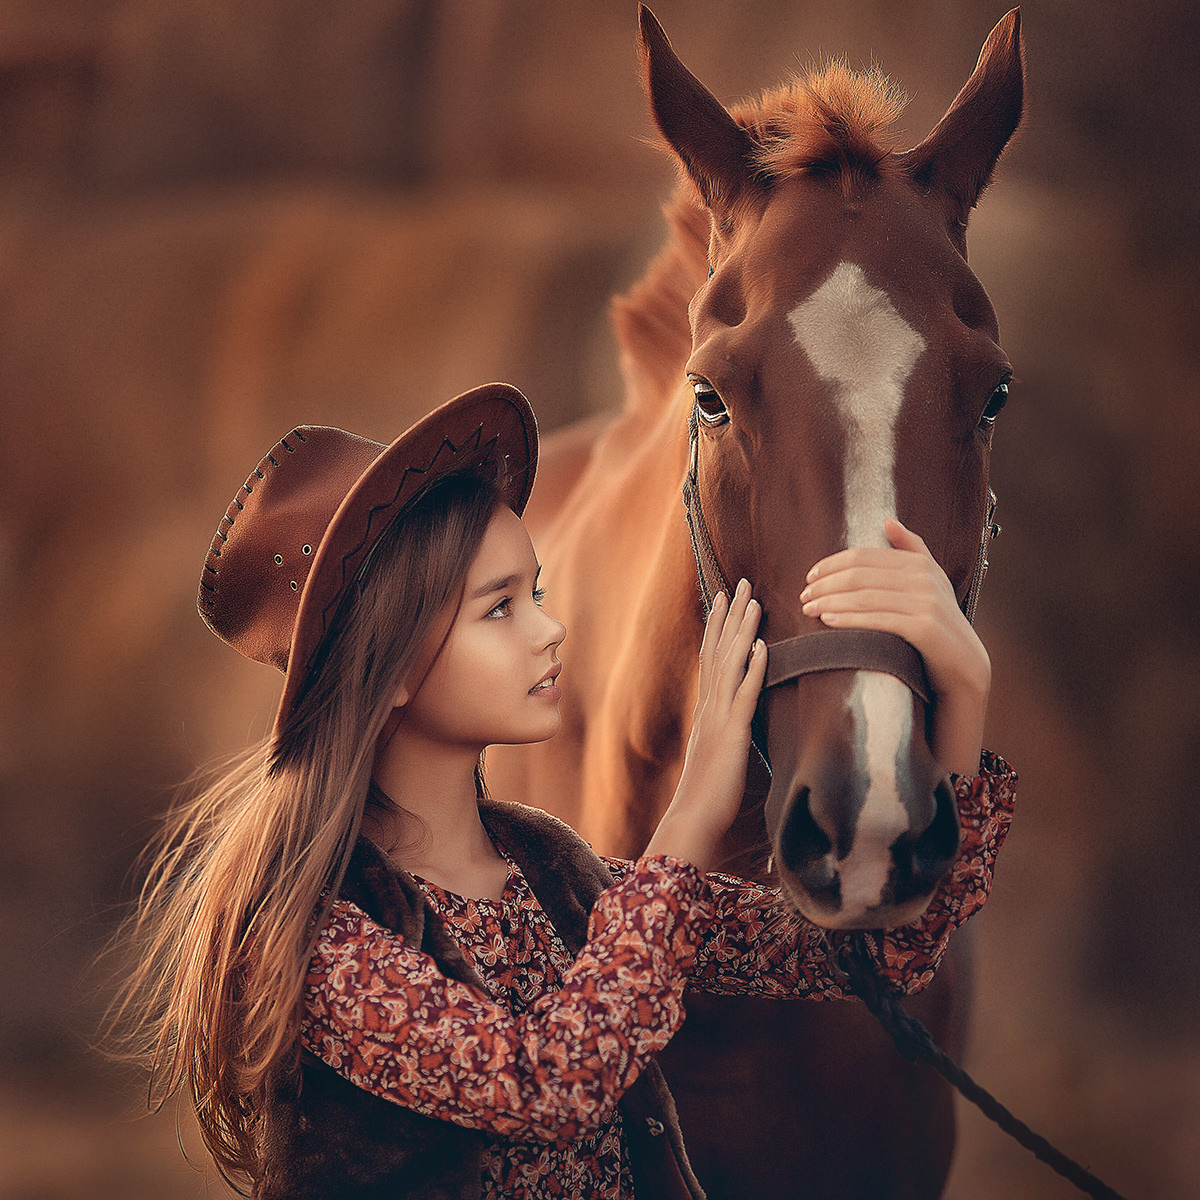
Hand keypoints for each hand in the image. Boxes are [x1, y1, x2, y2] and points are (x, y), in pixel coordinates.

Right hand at [646, 579, 766, 870]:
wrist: (692, 820)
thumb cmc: (706, 796)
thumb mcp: (716, 756)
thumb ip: (723, 734)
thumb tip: (732, 725)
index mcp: (706, 710)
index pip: (712, 658)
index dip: (718, 626)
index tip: (724, 598)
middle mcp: (709, 707)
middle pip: (718, 650)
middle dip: (730, 616)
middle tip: (740, 583)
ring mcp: (718, 718)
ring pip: (730, 663)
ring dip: (742, 630)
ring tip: (753, 600)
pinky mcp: (731, 735)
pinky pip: (744, 695)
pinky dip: (753, 668)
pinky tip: (763, 646)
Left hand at [799, 518, 989, 775]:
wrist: (965, 666)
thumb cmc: (937, 624)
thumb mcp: (929, 582)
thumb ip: (911, 549)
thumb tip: (888, 520)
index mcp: (920, 562)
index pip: (863, 556)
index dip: (831, 564)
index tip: (809, 577)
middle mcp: (925, 577)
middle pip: (859, 574)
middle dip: (826, 584)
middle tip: (803, 597)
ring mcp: (926, 602)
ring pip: (864, 596)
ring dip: (830, 601)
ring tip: (809, 609)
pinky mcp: (925, 628)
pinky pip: (878, 620)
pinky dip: (849, 619)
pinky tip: (829, 622)